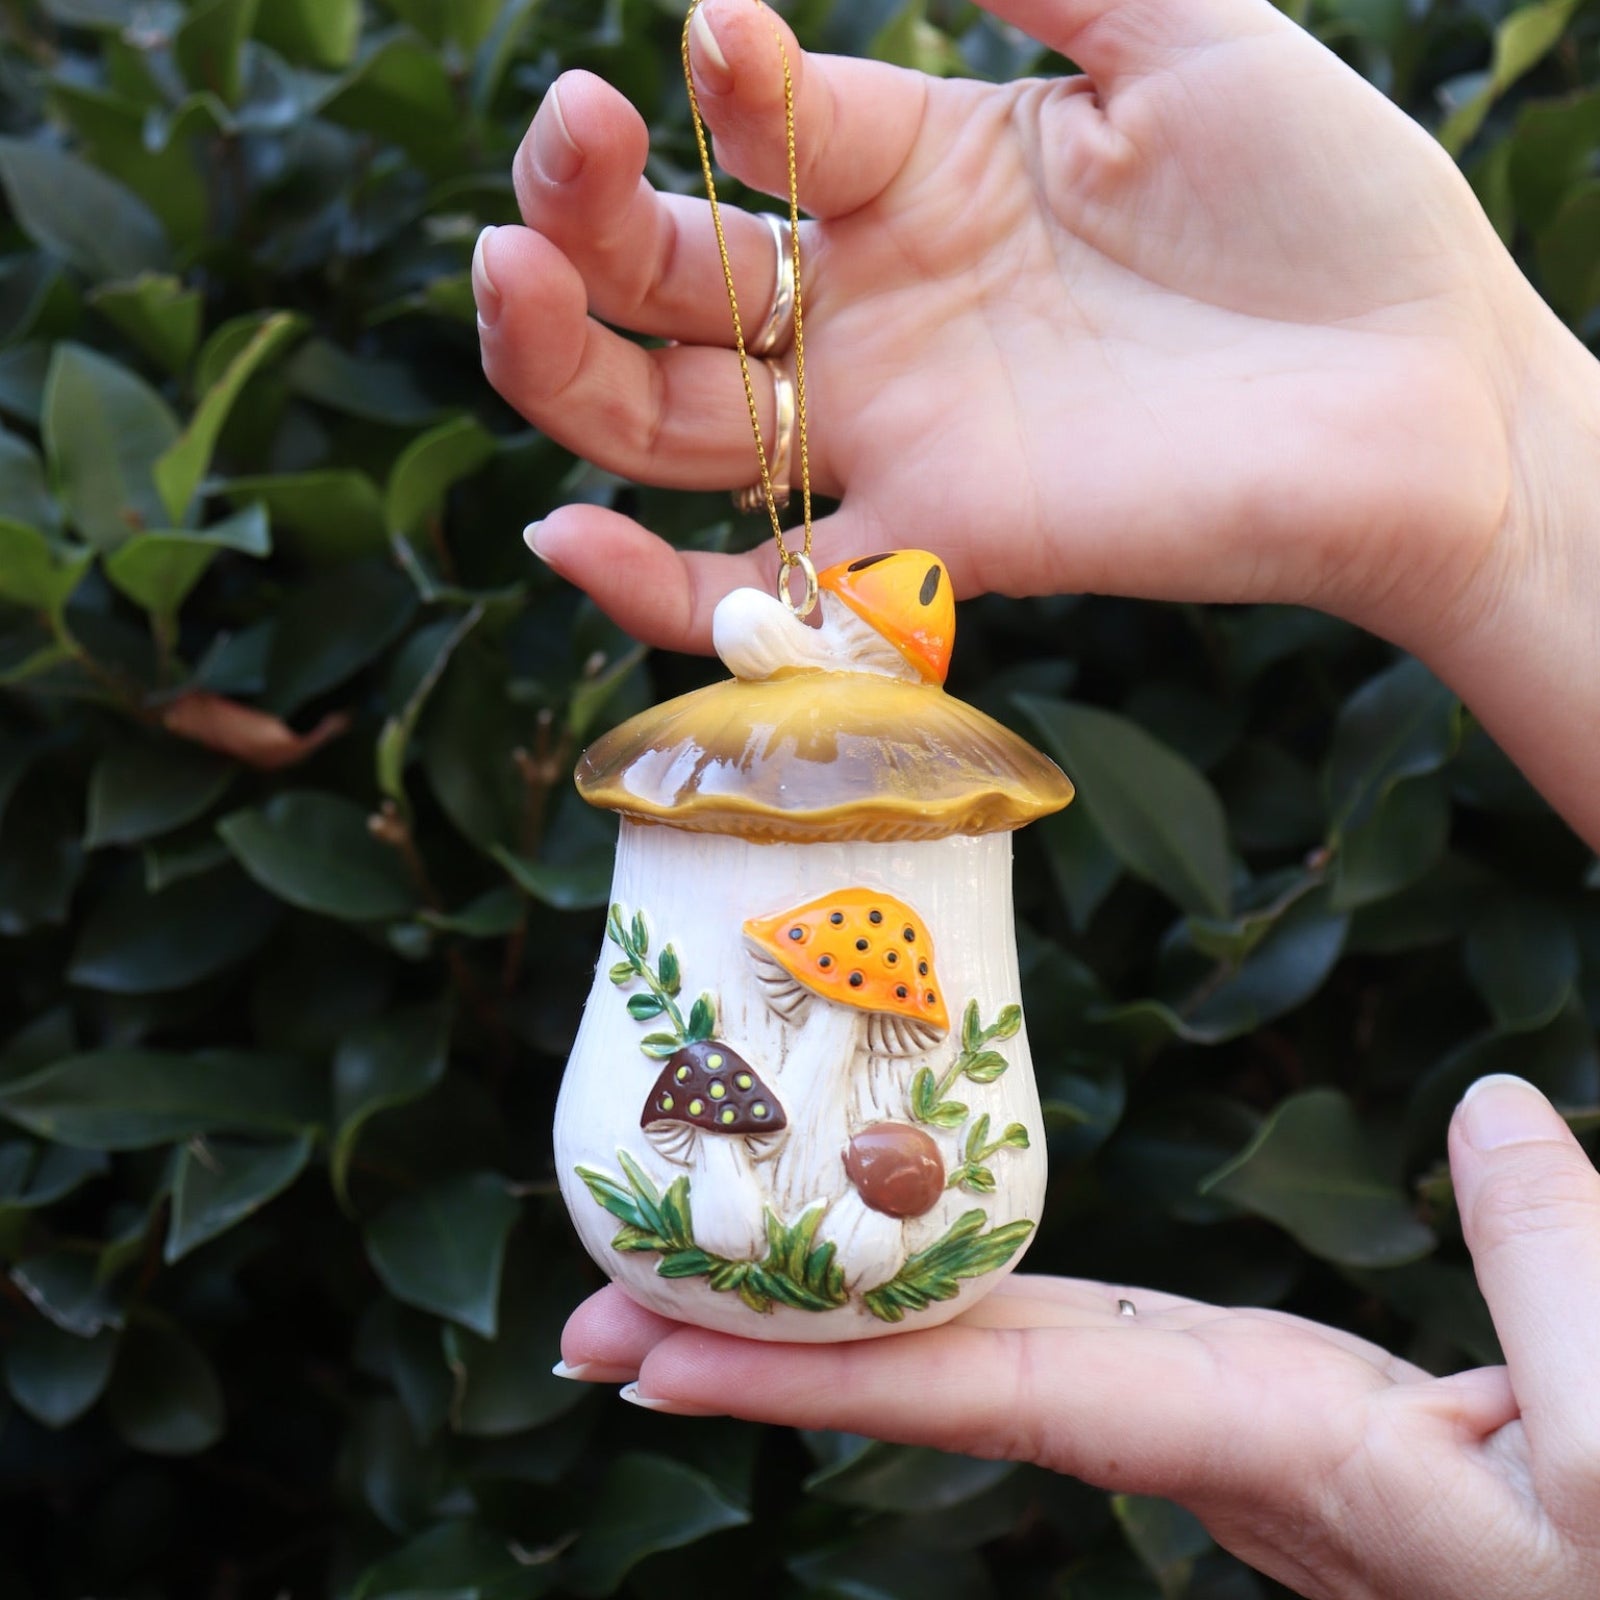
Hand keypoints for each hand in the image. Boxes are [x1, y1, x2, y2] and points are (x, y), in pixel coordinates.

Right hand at [475, 0, 1561, 659]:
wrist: (1422, 397)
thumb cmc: (1329, 214)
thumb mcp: (1186, 38)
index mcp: (924, 175)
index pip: (760, 130)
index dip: (721, 88)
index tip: (723, 41)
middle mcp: (881, 311)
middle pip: (671, 279)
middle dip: (587, 215)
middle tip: (562, 151)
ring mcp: (894, 436)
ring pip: (672, 424)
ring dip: (565, 364)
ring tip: (506, 277)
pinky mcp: (930, 549)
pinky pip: (762, 588)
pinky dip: (656, 586)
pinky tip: (561, 535)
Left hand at [558, 1076, 1599, 1599]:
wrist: (1597, 1598)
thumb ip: (1555, 1270)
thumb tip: (1491, 1116)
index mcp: (1245, 1443)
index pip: (988, 1398)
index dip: (812, 1375)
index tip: (651, 1361)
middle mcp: (1172, 1428)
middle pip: (929, 1382)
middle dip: (752, 1353)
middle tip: (583, 1319)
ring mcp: (1181, 1406)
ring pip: (969, 1351)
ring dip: (819, 1315)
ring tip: (677, 1265)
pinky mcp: (1213, 1379)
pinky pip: (1035, 1330)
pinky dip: (929, 1298)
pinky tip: (872, 1254)